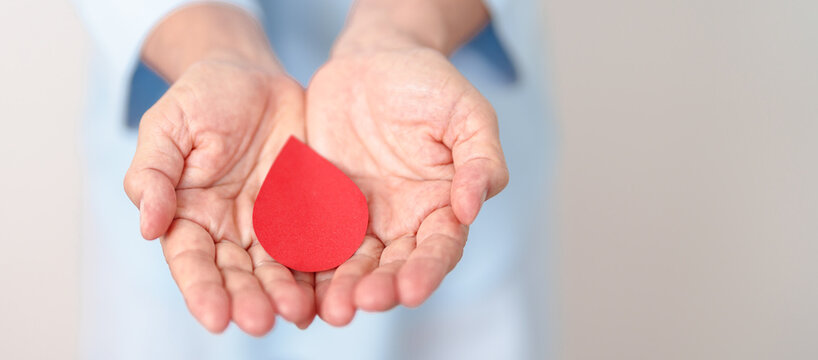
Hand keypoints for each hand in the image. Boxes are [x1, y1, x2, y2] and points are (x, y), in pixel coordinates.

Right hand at [123, 58, 314, 334]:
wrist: (255, 77)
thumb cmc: (202, 98)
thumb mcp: (168, 126)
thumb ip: (153, 173)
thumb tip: (146, 225)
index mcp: (189, 216)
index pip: (192, 261)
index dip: (202, 290)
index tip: (214, 318)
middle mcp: (230, 230)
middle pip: (238, 274)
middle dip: (248, 300)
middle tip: (261, 322)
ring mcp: (272, 224)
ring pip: (279, 268)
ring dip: (287, 293)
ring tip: (298, 312)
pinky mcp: (308, 213)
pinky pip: (317, 244)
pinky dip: (323, 268)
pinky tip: (331, 289)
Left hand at [306, 43, 508, 324]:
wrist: (373, 60)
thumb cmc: (428, 83)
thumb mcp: (467, 113)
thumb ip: (480, 159)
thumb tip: (472, 207)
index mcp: (441, 206)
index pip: (439, 249)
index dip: (427, 271)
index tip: (412, 290)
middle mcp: (402, 221)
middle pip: (394, 266)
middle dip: (380, 288)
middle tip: (362, 302)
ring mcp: (360, 217)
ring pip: (352, 262)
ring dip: (343, 287)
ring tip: (331, 308)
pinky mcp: (322, 207)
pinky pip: (313, 237)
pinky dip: (306, 262)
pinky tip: (295, 279)